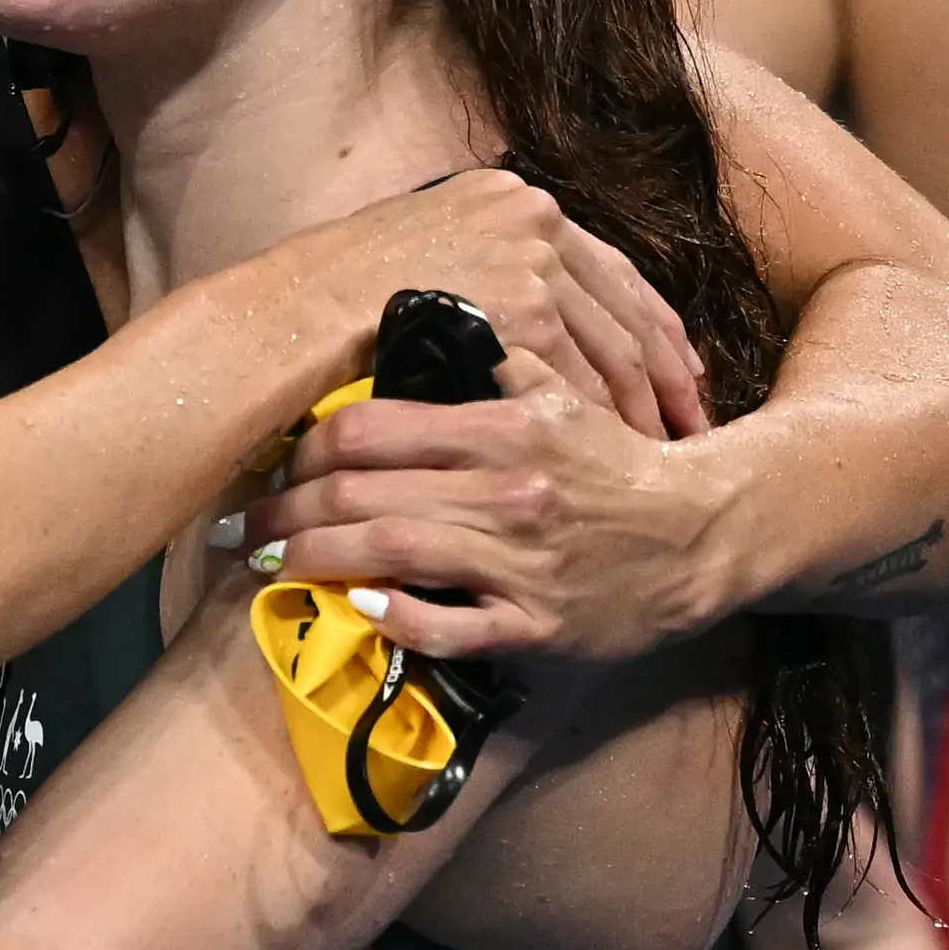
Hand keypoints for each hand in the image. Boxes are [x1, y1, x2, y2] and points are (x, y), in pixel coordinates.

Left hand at [243, 355, 736, 661]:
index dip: (304, 449)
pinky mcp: (538, 624)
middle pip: (363, 494)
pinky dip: (399, 618)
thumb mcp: (563, 398)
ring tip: (273, 566)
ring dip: (318, 561)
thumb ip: (498, 361)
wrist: (705, 536)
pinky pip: (452, 627)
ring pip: (392, 555)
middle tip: (243, 528)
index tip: (270, 464)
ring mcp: (520, 562)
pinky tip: (359, 607)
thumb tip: (429, 322)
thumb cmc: (619, 466)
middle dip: (287, 511)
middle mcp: (506, 492)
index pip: (372, 428)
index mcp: (503, 429)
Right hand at [279, 173, 708, 439]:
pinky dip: (605, 420)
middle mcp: (531, 215)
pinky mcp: (520, 305)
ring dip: (646, 405)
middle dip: (667, 372)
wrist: (293, 314)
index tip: (678, 372)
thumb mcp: (425, 259)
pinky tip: (616, 455)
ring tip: (664, 451)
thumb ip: (483, 271)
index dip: (650, 326)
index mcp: (512, 200)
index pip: (609, 269)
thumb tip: (527, 312)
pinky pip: (581, 376)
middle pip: (627, 305)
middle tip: (693, 421)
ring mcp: (530, 257)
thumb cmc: (337, 302)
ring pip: (615, 344)